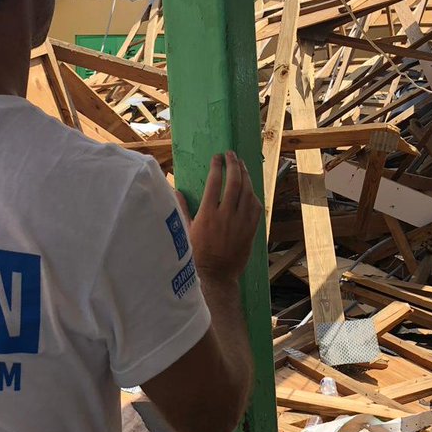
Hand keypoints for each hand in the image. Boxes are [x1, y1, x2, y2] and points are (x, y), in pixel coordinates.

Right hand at [175, 152, 261, 282]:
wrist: (216, 276)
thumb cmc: (197, 255)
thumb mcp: (185, 232)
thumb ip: (182, 209)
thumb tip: (176, 191)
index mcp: (208, 214)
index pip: (214, 182)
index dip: (217, 166)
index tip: (217, 157)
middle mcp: (226, 216)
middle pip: (234, 183)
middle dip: (234, 165)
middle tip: (231, 155)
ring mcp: (241, 222)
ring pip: (247, 192)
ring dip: (245, 176)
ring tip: (241, 165)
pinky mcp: (251, 230)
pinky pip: (256, 207)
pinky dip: (253, 195)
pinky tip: (249, 189)